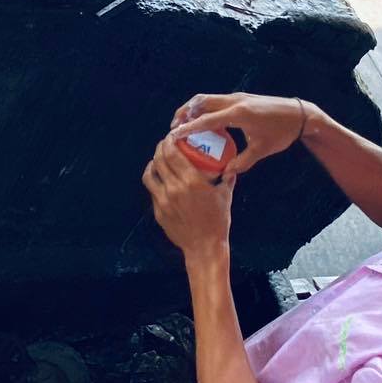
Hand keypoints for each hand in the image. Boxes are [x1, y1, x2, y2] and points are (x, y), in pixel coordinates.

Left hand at [144, 136, 233, 259]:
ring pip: (150, 174)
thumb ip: (227, 178)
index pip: (173, 153)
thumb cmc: (217, 221)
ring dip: (153, 163)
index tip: (171, 135)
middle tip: (165, 144)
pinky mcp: (158, 211)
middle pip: (159, 159)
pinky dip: (154, 181)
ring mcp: (164, 200)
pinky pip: (152, 190)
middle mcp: (175, 188)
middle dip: (160, 147)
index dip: (169, 140)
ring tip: (158, 160)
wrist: (204, 247)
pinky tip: (159, 179)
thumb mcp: (225, 196)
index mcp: (191, 181)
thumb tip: (231, 167)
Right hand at [169, 92, 306, 174]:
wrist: (299, 114)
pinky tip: (204, 123)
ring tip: (184, 124)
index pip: (207, 120)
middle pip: (200, 101)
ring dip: (193, 109)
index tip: (174, 135)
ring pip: (207, 98)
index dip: (188, 127)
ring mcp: (237, 97)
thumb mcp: (262, 150)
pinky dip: (205, 109)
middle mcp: (235, 101)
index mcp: (239, 114)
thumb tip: (226, 173)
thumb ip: (242, 162)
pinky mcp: (241, 97)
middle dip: (184, 113)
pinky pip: (216, 100)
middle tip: (175, 129)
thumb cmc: (282, 133)